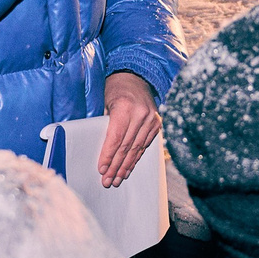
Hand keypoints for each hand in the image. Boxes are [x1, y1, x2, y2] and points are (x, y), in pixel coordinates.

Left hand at [98, 71, 161, 187]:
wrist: (136, 76)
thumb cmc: (115, 89)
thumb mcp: (105, 102)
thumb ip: (105, 124)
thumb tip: (101, 151)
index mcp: (125, 107)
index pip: (116, 138)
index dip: (108, 156)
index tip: (102, 170)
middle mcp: (141, 114)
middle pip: (126, 146)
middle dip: (116, 166)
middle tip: (108, 181)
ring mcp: (152, 119)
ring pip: (137, 149)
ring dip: (126, 166)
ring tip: (117, 179)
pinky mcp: (157, 123)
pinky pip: (145, 145)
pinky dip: (136, 158)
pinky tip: (128, 169)